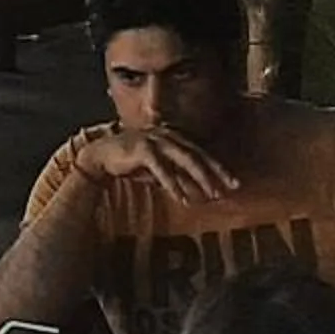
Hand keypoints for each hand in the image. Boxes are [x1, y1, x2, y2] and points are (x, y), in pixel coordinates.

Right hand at [71, 127, 238, 204]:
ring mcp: (154, 139)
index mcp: (173, 137)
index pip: (201, 153)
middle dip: (215, 173)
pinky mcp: (142, 148)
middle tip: (230, 188)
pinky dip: (173, 184)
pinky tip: (183, 198)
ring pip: (184, 159)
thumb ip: (176, 175)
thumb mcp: (158, 170)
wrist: (100, 156)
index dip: (218, 168)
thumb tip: (196, 189)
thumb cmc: (131, 163)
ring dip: (199, 179)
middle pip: (197, 155)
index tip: (234, 183)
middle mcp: (167, 135)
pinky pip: (163, 169)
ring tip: (210, 195)